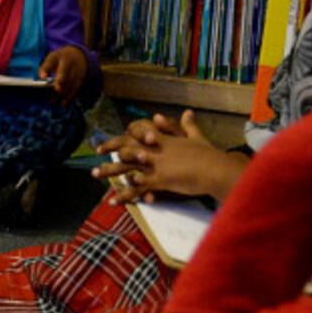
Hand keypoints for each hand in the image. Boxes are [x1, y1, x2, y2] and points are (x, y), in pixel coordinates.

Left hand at [39, 46, 86, 101]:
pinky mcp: (81, 78)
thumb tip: (41, 78)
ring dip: (64, 92)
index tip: (42, 77)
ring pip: (71, 82)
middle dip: (61, 81)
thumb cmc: (61, 58)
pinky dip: (70, 96)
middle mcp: (69, 63)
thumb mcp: (52, 57)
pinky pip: (76, 88)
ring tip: (54, 102)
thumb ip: (46, 67)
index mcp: (59, 56)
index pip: (51, 61)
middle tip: (56, 90)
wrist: (79, 55)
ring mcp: (77, 70)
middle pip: (65, 72)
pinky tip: (63, 104)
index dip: (46, 69)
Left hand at [92, 111, 244, 203]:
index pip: (137, 133)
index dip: (126, 134)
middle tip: (96, 153)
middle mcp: (155, 150)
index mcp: (162, 140)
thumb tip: (187, 112)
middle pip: (126, 148)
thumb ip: (188, 126)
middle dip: (110, 150)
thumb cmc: (209, 155)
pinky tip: (113, 201)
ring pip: (126, 166)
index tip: (118, 136)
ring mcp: (155, 164)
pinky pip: (138, 188)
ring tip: (94, 174)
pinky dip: (125, 195)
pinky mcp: (160, 180)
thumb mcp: (197, 137)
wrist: (217, 168)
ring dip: (109, 171)